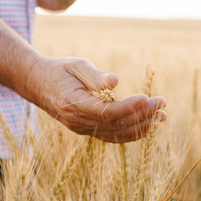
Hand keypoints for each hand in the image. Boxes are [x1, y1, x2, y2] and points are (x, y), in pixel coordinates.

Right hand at [26, 57, 166, 142]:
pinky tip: (148, 126)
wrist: (38, 84)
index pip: (106, 112)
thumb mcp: (76, 65)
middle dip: (142, 115)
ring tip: (162, 115)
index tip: (147, 97)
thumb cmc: (59, 70)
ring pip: (116, 134)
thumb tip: (115, 81)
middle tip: (162, 103)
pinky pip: (112, 136)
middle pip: (115, 125)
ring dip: (141, 126)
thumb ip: (94, 75)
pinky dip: (131, 133)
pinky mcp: (88, 130)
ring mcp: (83, 129)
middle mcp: (78, 122)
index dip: (128, 107)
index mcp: (74, 104)